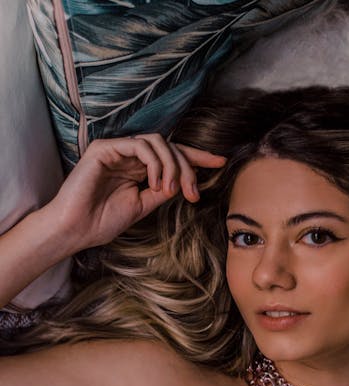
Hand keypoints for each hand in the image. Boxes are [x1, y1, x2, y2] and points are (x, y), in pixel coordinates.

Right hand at [47, 133, 226, 252]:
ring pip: (158, 142)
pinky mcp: (105, 148)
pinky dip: (155, 162)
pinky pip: (140, 145)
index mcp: (138, 168)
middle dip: (188, 167)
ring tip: (171, 190)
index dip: (197, 158)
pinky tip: (156, 182)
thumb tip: (186, 183)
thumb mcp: (143, 206)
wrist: (76, 229)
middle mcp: (129, 155)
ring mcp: (117, 149)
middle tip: (194, 192)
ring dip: (172, 165)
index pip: (171, 156)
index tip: (221, 163)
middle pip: (170, 147)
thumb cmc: (103, 221)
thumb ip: (162, 191)